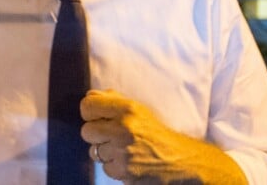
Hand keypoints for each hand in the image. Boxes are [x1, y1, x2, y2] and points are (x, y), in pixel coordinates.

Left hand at [80, 89, 246, 184]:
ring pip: (94, 150)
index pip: (87, 106)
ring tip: (120, 148)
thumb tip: (89, 95)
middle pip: (86, 130)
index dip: (90, 112)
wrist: (179, 160)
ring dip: (104, 151)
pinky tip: (126, 160)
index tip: (96, 116)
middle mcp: (123, 128)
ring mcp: (122, 151)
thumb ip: (112, 99)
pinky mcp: (124, 171)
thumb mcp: (137, 108)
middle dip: (95, 133)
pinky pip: (104, 167)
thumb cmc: (155, 131)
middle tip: (108, 134)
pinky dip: (113, 165)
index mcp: (126, 108)